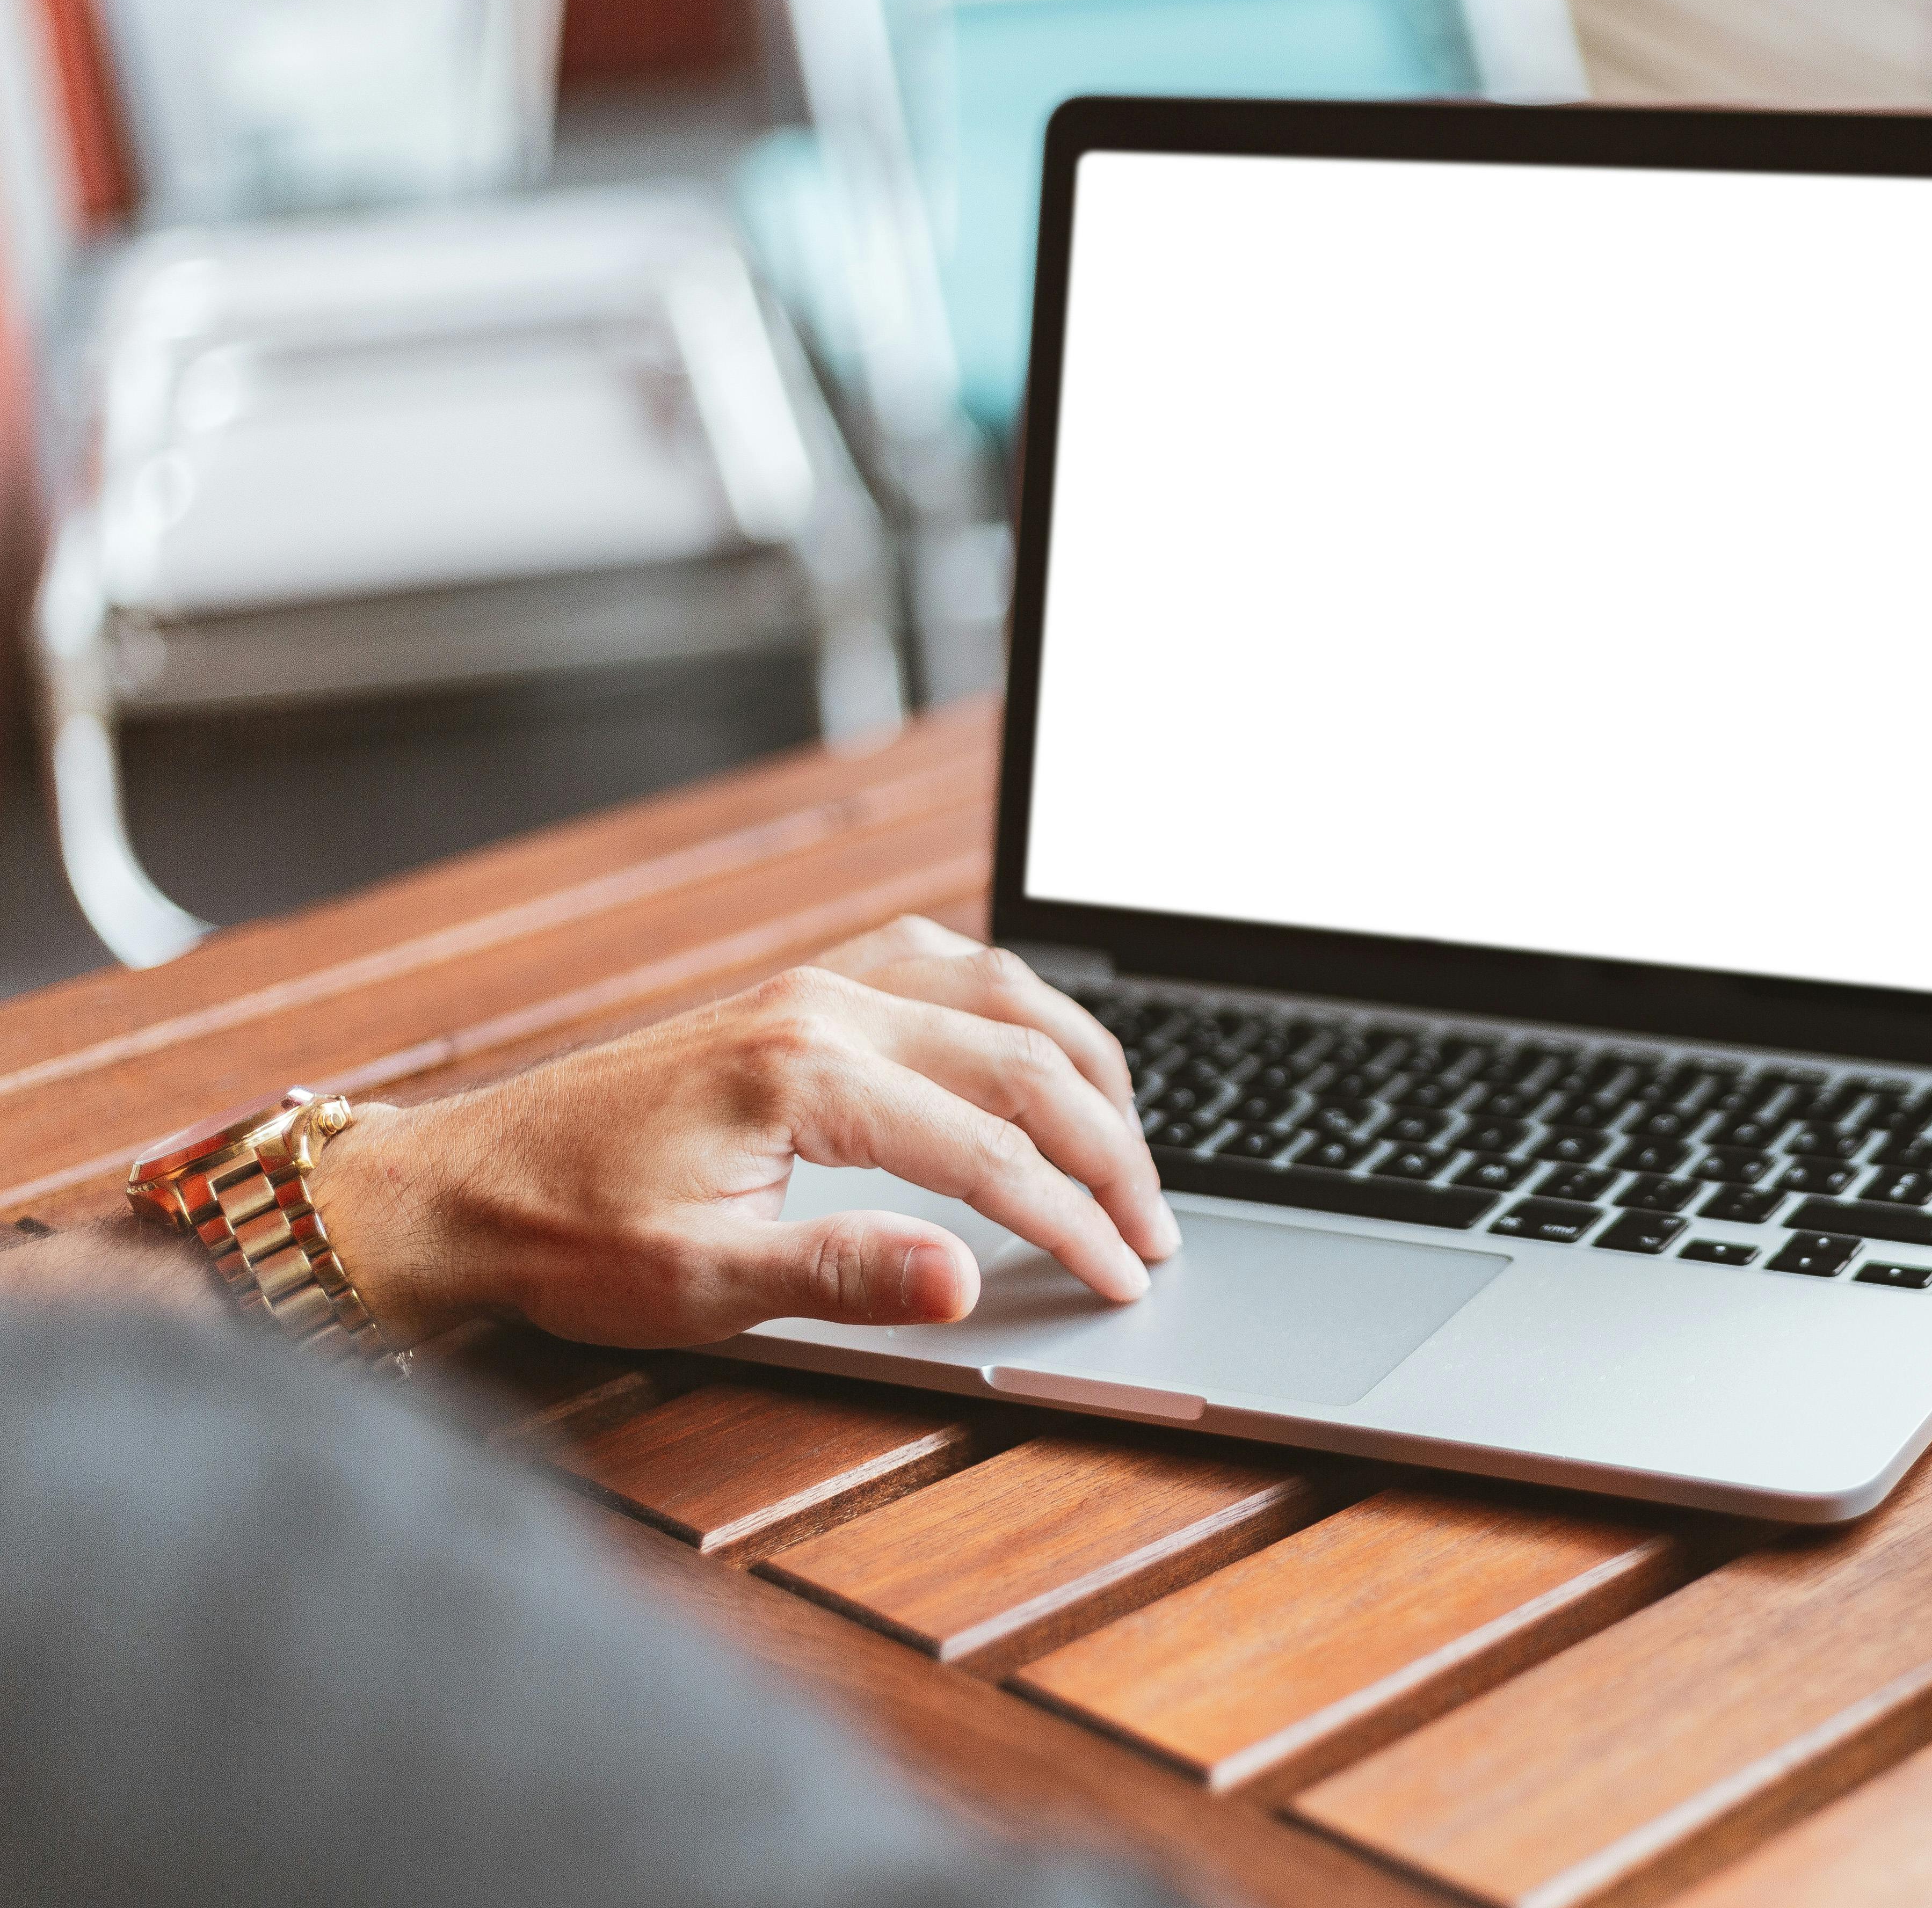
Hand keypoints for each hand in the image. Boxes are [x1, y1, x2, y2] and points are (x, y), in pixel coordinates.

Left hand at [311, 918, 1178, 1348]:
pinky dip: (1017, 1007)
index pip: (991, 1155)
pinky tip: (1037, 1049)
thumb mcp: (700, 1286)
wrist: (457, 1187)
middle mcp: (822, 1006)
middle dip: (1109, 1151)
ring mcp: (813, 985)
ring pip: (1001, 993)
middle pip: (1024, 1064)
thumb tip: (968, 1280)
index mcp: (804, 1076)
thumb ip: (844, 1277)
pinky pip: (945, 964)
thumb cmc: (564, 1240)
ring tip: (1128, 1143)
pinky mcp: (799, 990)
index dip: (1074, 1223)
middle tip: (1156, 1231)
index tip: (1124, 1281)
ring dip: (1082, 1064)